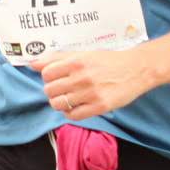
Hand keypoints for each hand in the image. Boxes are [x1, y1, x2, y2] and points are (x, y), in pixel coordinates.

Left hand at [39, 48, 157, 121]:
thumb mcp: (84, 54)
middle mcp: (82, 77)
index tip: (57, 77)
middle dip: (53, 90)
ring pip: (58, 104)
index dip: (49, 76)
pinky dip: (71, 113)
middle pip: (50, 90)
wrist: (136, 69)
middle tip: (63, 88)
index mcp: (77, 61)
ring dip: (60, 103)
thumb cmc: (109, 61)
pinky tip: (77, 106)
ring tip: (69, 98)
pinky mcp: (99, 107)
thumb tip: (33, 63)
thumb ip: (58, 57)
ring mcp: (90, 93)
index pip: (46, 73)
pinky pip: (73, 115)